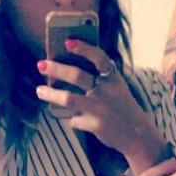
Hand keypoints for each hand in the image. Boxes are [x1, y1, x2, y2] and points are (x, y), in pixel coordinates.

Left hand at [37, 39, 164, 167]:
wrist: (136, 134)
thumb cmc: (121, 107)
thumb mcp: (116, 87)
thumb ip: (99, 78)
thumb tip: (68, 69)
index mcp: (113, 78)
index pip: (98, 57)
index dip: (83, 48)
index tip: (68, 42)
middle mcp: (106, 91)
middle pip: (77, 75)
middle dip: (56, 69)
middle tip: (41, 65)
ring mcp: (100, 109)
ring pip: (69, 98)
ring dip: (51, 94)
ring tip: (39, 90)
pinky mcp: (94, 125)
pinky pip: (74, 120)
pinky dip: (71, 119)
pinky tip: (73, 119)